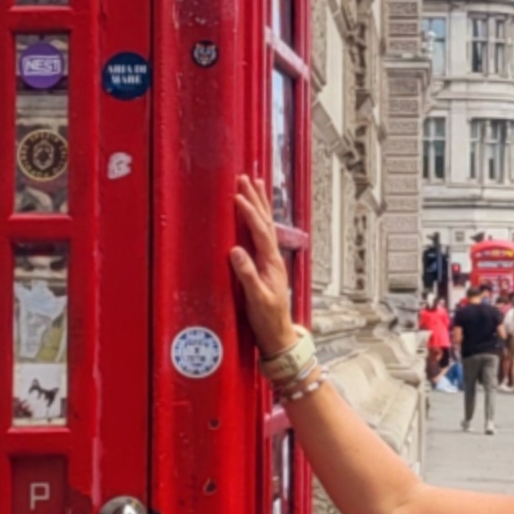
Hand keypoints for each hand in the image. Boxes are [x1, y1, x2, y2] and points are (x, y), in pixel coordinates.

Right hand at [227, 173, 296, 360]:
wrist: (277, 334)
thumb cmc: (267, 319)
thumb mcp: (256, 299)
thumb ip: (247, 275)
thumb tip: (236, 251)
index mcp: (271, 263)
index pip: (260, 232)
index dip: (249, 213)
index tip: (238, 197)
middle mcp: (273, 257)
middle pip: (265, 222)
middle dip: (256, 199)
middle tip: (246, 178)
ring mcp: (270, 260)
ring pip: (265, 225)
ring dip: (259, 204)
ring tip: (254, 184)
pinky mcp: (266, 265)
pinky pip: (261, 234)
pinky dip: (257, 219)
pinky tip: (255, 213)